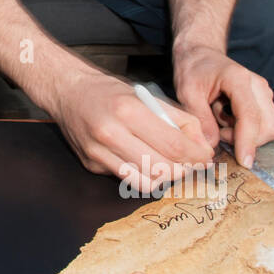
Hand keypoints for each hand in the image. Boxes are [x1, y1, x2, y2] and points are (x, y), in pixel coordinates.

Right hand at [51, 70, 214, 193]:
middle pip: (162, 168)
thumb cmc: (109, 92)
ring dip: (165, 177)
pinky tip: (147, 164)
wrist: (67, 92)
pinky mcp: (91, 165)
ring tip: (171, 166)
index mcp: (128, 110)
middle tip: (192, 164)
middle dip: (184, 169)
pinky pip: (127, 180)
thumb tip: (201, 144)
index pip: (173, 145)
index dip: (196, 155)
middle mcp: (111, 133)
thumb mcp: (146, 95)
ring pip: (146, 182)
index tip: (205, 157)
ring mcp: (98, 153)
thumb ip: (177, 118)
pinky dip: (143, 176)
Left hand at [173, 46, 273, 168]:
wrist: (200, 54)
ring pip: (267, 129)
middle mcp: (258, 86)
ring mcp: (263, 93)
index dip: (248, 142)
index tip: (245, 162)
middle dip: (246, 140)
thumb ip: (200, 119)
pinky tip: (225, 117)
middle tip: (218, 130)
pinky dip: (244, 130)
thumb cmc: (193, 69)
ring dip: (243, 134)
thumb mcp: (187, 92)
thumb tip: (212, 145)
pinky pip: (261, 125)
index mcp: (238, 80)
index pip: (251, 116)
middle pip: (268, 127)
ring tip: (219, 119)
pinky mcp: (262, 101)